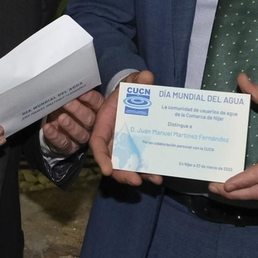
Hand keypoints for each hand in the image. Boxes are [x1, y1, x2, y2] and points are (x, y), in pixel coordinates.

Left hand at [42, 89, 101, 156]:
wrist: (53, 125)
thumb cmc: (64, 107)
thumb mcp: (68, 98)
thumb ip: (71, 92)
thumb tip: (67, 80)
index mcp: (94, 110)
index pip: (97, 103)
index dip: (90, 98)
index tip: (81, 93)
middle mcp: (91, 125)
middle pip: (89, 119)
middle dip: (78, 111)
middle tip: (67, 103)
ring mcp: (80, 138)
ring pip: (80, 134)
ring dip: (70, 125)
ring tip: (61, 118)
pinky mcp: (69, 148)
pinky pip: (64, 143)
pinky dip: (55, 136)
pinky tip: (48, 128)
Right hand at [90, 71, 162, 186]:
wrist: (136, 95)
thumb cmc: (129, 90)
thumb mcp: (132, 82)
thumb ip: (137, 80)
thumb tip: (146, 77)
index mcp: (105, 124)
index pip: (98, 143)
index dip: (101, 158)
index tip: (107, 170)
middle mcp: (113, 139)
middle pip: (113, 161)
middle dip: (122, 173)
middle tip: (135, 180)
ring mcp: (125, 146)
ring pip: (127, 166)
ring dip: (139, 175)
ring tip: (154, 179)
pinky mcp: (138, 149)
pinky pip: (141, 162)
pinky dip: (148, 170)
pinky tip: (159, 175)